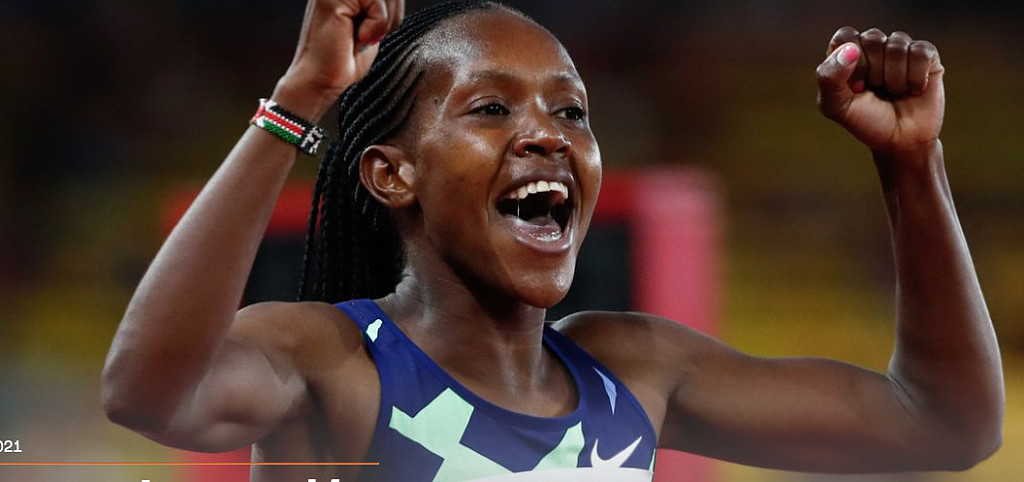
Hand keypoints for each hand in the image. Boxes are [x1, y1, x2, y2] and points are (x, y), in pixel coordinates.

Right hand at [273, 0, 404, 119]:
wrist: (321, 79)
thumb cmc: (345, 58)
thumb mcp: (374, 23)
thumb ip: (381, 5)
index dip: (393, 10)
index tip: (371, 32)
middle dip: (392, 16)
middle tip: (367, 36)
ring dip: (383, 23)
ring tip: (361, 36)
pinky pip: (377, 3)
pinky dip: (376, 25)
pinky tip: (357, 36)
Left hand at [816, 27, 943, 155]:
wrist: (901, 141)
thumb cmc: (865, 121)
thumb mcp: (836, 106)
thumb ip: (829, 78)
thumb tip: (850, 49)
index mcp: (846, 53)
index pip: (845, 36)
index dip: (850, 62)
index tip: (855, 87)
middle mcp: (873, 45)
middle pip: (872, 39)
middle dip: (873, 73)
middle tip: (875, 91)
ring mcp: (900, 48)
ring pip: (897, 46)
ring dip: (893, 79)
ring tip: (893, 93)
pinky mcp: (926, 55)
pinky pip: (920, 52)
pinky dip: (914, 78)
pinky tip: (912, 90)